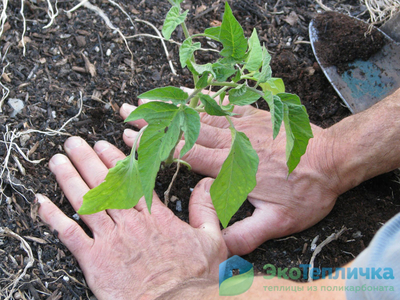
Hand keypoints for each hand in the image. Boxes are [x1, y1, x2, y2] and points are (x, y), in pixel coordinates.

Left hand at [37, 137, 226, 299]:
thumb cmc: (193, 278)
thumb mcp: (211, 239)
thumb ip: (206, 209)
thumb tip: (208, 184)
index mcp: (155, 216)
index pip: (131, 181)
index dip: (115, 162)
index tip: (102, 146)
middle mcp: (130, 222)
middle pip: (104, 186)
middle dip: (86, 161)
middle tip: (73, 143)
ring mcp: (110, 240)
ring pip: (86, 202)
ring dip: (69, 179)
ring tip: (57, 161)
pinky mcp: (95, 260)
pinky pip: (70, 234)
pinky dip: (54, 217)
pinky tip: (42, 203)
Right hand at [120, 97, 342, 255]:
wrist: (334, 159)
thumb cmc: (307, 190)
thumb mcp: (279, 221)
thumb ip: (247, 234)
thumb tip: (218, 248)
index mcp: (233, 167)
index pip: (186, 155)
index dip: (158, 147)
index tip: (133, 139)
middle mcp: (233, 142)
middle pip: (187, 130)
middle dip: (154, 121)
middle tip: (127, 113)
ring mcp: (244, 125)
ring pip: (201, 114)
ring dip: (171, 107)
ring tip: (147, 99)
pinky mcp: (254, 115)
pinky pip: (224, 103)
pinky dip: (202, 97)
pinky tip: (187, 91)